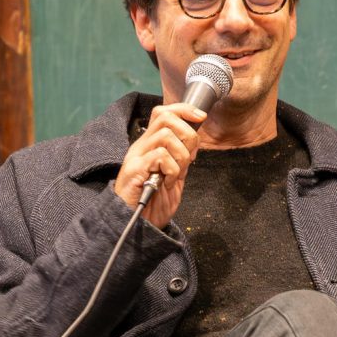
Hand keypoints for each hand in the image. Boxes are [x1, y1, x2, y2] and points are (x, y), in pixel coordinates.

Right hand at [112, 101, 206, 228]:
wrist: (139, 226)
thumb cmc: (153, 204)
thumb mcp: (174, 177)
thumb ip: (181, 159)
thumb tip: (195, 141)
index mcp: (149, 145)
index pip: (163, 112)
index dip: (184, 110)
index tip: (201, 118)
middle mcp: (141, 147)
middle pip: (165, 117)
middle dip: (187, 133)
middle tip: (190, 157)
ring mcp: (136, 157)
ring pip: (166, 135)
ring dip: (181, 155)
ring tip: (177, 174)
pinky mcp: (135, 169)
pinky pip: (161, 156)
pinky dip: (172, 170)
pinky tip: (167, 183)